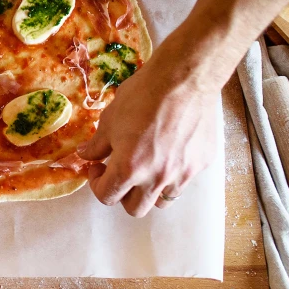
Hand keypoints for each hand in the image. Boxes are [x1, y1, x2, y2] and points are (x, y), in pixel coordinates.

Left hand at [79, 44, 221, 216]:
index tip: (97, 168)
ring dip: (149, 190)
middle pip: (135, 209)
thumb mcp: (110, 119)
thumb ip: (97, 145)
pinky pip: (183, 180)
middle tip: (119, 172)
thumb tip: (86, 155)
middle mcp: (157, 178)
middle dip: (122, 194)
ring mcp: (183, 174)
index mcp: (130, 169)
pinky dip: (172, 174)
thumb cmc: (143, 95)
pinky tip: (168, 151)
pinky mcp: (201, 164)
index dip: (96, 184)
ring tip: (146, 167)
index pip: (107, 197)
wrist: (184, 79)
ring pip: (163, 200)